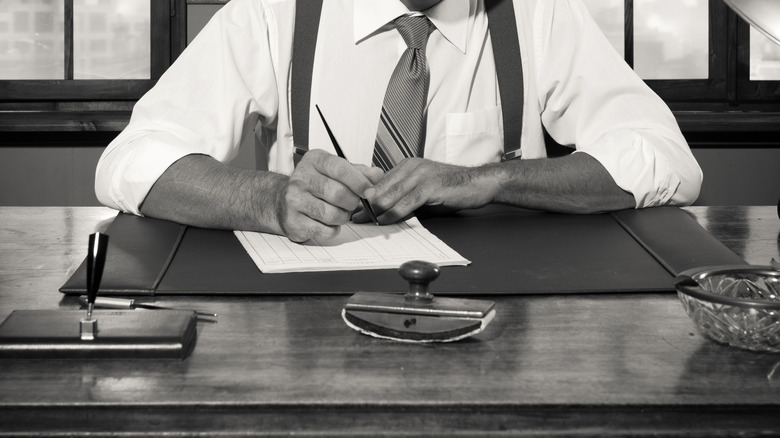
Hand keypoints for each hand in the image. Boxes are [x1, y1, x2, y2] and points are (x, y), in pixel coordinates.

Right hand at [276, 149, 382, 241]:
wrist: (282, 201)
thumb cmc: (315, 185)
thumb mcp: (335, 172)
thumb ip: (358, 173)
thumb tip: (377, 174)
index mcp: (314, 160)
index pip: (340, 168)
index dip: (359, 182)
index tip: (370, 192)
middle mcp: (300, 178)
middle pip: (338, 193)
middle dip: (352, 202)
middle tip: (352, 203)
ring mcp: (294, 200)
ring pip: (331, 214)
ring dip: (343, 217)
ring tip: (339, 213)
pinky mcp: (293, 221)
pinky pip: (324, 230)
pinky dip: (333, 229)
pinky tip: (328, 223)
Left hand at [356, 157, 497, 223]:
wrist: (478, 183)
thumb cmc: (452, 188)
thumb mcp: (424, 191)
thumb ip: (405, 197)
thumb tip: (385, 211)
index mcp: (408, 165)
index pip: (381, 181)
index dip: (367, 196)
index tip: (356, 208)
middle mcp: (411, 166)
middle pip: (382, 186)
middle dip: (367, 204)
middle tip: (355, 217)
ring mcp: (420, 175)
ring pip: (391, 194)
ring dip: (377, 210)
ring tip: (366, 221)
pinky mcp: (430, 186)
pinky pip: (406, 201)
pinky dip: (394, 212)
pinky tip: (385, 220)